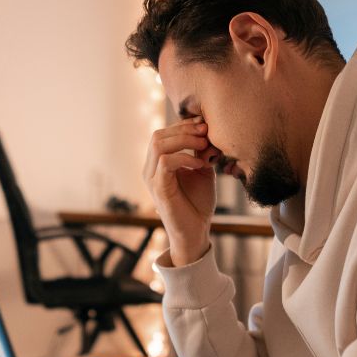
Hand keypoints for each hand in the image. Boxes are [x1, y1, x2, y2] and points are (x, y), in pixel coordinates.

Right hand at [143, 117, 216, 264]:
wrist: (196, 231)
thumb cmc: (198, 203)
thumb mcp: (202, 170)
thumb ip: (201, 152)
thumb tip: (206, 132)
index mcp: (158, 164)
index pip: (163, 134)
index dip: (183, 125)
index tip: (204, 125)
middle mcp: (150, 169)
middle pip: (158, 135)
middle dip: (184, 129)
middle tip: (206, 132)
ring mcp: (152, 179)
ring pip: (158, 145)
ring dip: (184, 140)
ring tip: (204, 145)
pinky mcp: (159, 189)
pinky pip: (165, 162)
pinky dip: (185, 158)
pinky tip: (200, 164)